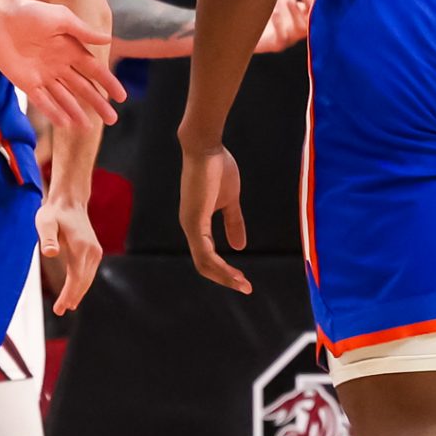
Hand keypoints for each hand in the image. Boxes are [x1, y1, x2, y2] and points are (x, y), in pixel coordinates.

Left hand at [0, 0, 122, 127]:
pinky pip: (42, 101)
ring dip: (76, 112)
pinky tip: (65, 124)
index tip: (122, 97)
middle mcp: (59, 65)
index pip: (94, 70)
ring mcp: (43, 75)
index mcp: (70, 49)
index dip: (108, 83)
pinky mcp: (26, 83)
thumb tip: (108, 40)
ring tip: (89, 128)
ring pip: (64, 98)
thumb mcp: (61, 18)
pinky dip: (54, 112)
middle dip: (97, 103)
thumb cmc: (29, 12)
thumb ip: (83, 32)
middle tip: (112, 119)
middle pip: (83, 88)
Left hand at [36, 196, 102, 314]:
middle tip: (61, 310)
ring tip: (67, 306)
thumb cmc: (54, 213)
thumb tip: (50, 253)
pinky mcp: (94, 251)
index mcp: (81, 247)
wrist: (69, 202)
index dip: (69, 294)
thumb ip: (48, 238)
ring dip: (78, 292)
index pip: (76, 277)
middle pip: (83, 281)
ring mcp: (95, 251)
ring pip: (87, 278)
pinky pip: (88, 272)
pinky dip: (82, 283)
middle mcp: (92, 251)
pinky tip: (75, 291)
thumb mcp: (45, 223)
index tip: (61, 307)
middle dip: (73, 297)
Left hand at [179, 142, 250, 292]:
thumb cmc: (217, 168)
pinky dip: (220, 265)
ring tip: (243, 285)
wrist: (206, 147)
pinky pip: (205, 251)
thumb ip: (233, 222)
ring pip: (204, 262)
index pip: (207, 256)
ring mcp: (190, 224)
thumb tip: (240, 247)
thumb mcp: (230, 201)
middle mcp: (190, 227)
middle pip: (204, 265)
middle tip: (246, 288)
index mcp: (197, 223)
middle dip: (225, 279)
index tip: (243, 279)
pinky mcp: (194, 219)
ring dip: (224, 276)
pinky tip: (234, 273)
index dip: (224, 270)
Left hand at [254, 0, 314, 53]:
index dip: (315, 1)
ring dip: (296, 13)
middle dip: (311, 6)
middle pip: (314, 20)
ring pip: (300, 29)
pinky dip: (279, 24)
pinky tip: (274, 12)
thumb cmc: (263, 8)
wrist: (241, 28)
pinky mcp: (276, 44)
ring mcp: (289, 37)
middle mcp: (298, 27)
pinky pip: (282, 39)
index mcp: (301, 15)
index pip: (315, 10)